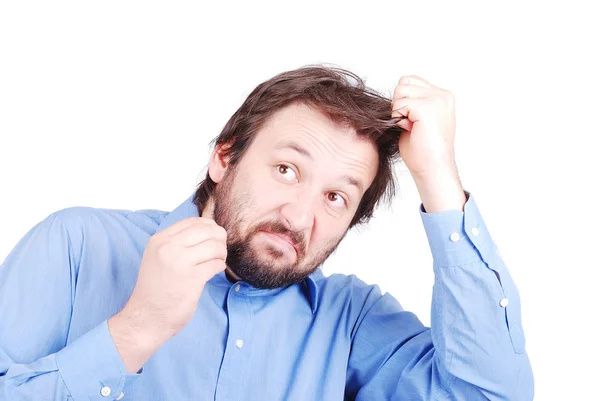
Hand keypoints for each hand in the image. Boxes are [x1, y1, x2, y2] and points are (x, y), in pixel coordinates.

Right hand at [108, 217, 226, 371]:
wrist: (146, 317)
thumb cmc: (156, 288)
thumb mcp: (158, 257)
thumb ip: (177, 242)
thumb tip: (209, 230)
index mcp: (159, 240)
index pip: (193, 222)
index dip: (209, 227)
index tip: (212, 238)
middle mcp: (168, 247)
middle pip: (207, 230)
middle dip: (219, 239)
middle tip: (219, 251)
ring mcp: (179, 263)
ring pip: (215, 246)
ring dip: (221, 254)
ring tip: (217, 262)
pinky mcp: (191, 279)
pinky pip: (216, 264)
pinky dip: (219, 267)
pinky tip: (213, 272)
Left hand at [392, 75, 464, 211]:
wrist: (432, 168)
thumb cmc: (423, 150)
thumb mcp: (419, 119)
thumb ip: (413, 102)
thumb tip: (397, 91)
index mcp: (442, 96)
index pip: (410, 80)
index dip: (403, 99)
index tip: (411, 119)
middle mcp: (442, 95)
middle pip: (403, 83)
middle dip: (400, 104)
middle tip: (410, 124)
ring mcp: (436, 99)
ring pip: (399, 92)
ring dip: (398, 111)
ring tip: (410, 127)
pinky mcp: (426, 107)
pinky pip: (398, 104)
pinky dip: (398, 118)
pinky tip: (409, 129)